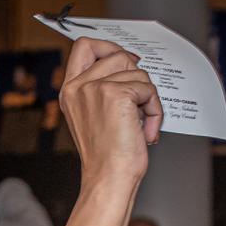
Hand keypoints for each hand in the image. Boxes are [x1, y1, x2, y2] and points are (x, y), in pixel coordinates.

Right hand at [57, 38, 163, 191]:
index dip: (109, 47)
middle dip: (137, 76)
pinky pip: (148, 89)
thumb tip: (131, 65)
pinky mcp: (116, 95)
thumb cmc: (108, 156)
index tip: (128, 62)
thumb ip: (104, 89)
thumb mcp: (97, 116)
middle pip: (118, 54)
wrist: (109, 179)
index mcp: (70, 89)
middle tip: (141, 101)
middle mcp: (78, 86)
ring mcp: (95, 88)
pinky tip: (147, 132)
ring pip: (137, 71)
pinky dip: (155, 111)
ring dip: (148, 98)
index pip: (85, 46)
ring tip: (143, 124)